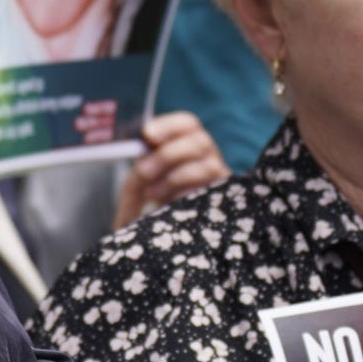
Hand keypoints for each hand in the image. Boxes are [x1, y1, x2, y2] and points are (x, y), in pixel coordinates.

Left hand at [114, 113, 227, 228]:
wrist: (156, 238)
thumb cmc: (147, 204)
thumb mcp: (138, 183)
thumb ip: (139, 166)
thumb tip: (142, 148)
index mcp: (187, 144)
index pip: (188, 124)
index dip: (169, 126)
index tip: (147, 134)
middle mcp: (208, 158)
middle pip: (199, 141)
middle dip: (168, 154)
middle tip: (143, 171)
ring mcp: (218, 178)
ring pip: (208, 164)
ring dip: (175, 177)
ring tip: (153, 193)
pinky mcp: (224, 199)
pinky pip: (213, 189)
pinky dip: (188, 193)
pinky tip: (170, 203)